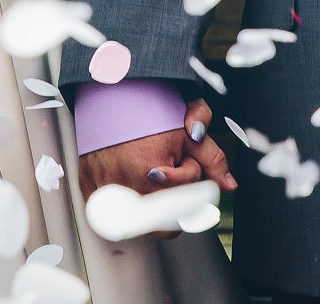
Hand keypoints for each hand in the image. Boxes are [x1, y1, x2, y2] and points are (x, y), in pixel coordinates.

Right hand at [77, 98, 234, 206]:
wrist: (109, 93)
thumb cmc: (149, 108)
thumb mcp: (187, 128)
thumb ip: (212, 158)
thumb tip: (230, 186)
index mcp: (151, 170)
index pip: (188, 194)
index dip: (190, 172)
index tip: (182, 157)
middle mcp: (125, 185)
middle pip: (167, 220)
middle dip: (176, 197)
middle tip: (169, 169)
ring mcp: (105, 190)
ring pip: (142, 225)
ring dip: (154, 210)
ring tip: (153, 179)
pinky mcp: (90, 190)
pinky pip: (114, 218)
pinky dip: (125, 210)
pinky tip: (131, 188)